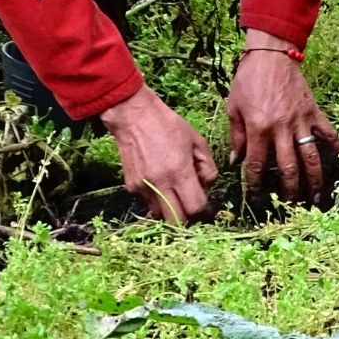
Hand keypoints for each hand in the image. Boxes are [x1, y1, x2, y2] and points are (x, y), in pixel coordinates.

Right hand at [99, 84, 217, 222]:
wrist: (134, 117)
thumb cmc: (170, 126)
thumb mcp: (197, 141)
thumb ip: (208, 167)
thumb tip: (208, 187)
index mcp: (180, 172)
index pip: (195, 208)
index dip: (203, 210)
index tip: (205, 205)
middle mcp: (160, 184)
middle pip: (177, 221)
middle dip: (187, 217)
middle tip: (190, 204)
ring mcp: (143, 188)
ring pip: (160, 215)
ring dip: (170, 209)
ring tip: (173, 190)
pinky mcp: (131, 187)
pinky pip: (147, 203)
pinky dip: (156, 198)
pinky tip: (159, 181)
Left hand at [227, 29, 338, 206]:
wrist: (271, 54)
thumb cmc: (248, 79)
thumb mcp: (234, 107)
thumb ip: (236, 136)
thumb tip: (236, 161)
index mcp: (258, 128)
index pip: (255, 165)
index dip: (254, 183)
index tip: (255, 195)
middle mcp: (281, 128)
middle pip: (287, 168)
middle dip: (289, 191)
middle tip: (291, 207)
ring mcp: (300, 121)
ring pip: (310, 157)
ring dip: (313, 180)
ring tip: (315, 198)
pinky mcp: (314, 112)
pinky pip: (328, 134)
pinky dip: (336, 149)